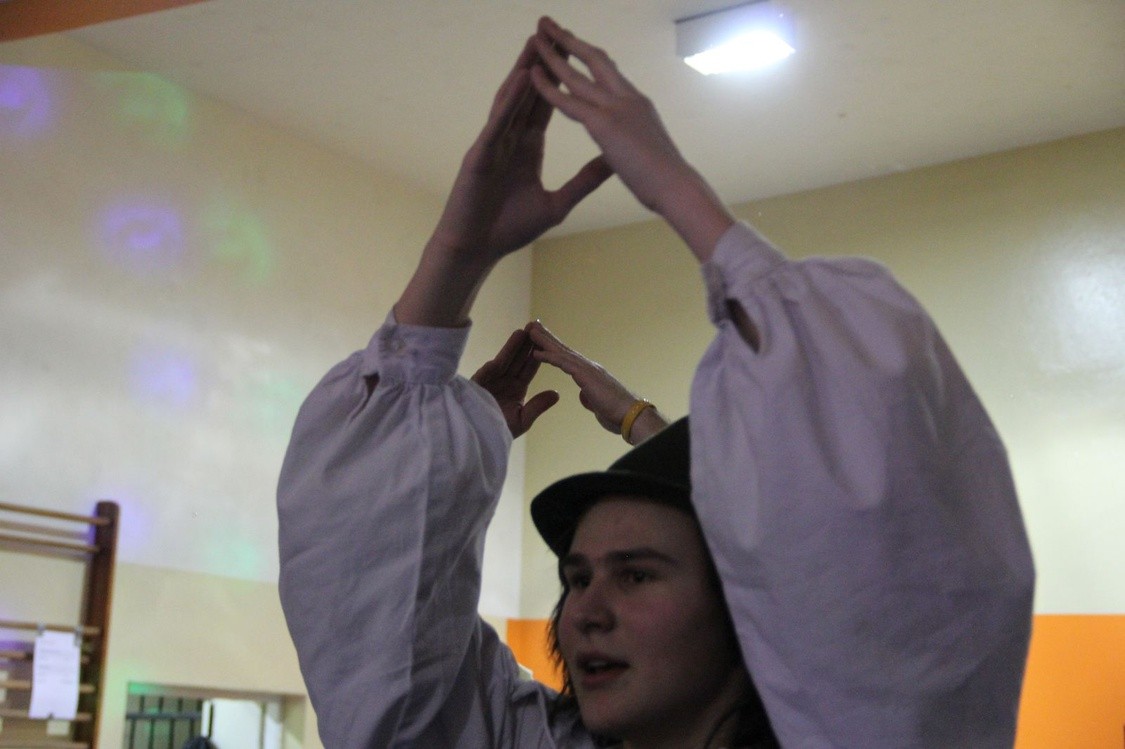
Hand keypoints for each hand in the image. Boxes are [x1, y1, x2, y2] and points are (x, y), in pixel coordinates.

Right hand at [397, 35, 612, 326]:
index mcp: (527, 149)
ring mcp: (493, 145)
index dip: (559, 80)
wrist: (477, 249)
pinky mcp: (480, 156)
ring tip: (535, 45)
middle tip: (553, 34)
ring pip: (510, 102)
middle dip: (541, 65)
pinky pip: (496, 125)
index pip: (546, 107)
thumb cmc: (509, 230)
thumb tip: (611, 164)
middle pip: (528, 95)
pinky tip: (519, 83)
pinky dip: (508, 103)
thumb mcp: (557, 205)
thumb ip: (583, 182)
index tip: (574, 56)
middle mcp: (509, 140)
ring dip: (522, 72)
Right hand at [472, 327, 559, 437]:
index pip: (529, 368)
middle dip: (526, 344)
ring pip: (505, 361)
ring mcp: (491, 381)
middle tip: (536, 326)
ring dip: (514, 347)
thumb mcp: (522, 419)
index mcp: (516, 388)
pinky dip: (498, 362)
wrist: (478, 440)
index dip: (538, 354)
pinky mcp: (478, 385)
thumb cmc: (499, 431)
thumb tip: (557, 394)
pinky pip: (490, 371)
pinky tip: (503, 355)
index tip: (548, 340)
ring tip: (524, 331)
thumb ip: (538, 406)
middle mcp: (504, 381)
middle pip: (518, 359)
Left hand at [526, 320, 666, 442]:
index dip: (554, 348)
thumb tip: (584, 395)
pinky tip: (535, 352)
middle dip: (547, 337)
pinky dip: (549, 356)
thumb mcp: (598, 405)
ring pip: (561, 351)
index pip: (568, 358)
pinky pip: (563, 363)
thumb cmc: (617, 414)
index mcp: (590, 374)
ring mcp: (587, 369)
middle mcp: (588, 367)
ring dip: (544, 341)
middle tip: (532, 324)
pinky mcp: (586, 375)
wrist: (631, 416)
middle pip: (563, 349)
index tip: (541, 339)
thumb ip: (589, 397)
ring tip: (530, 330)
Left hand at [529, 17, 734, 260]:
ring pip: (577, 73)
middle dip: (570, 40)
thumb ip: (637, 146)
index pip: (612, 74)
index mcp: (639, 106)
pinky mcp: (604, 123)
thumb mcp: (650, 155)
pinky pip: (568, 99)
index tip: (576, 45)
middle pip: (595, 60)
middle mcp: (628, 98)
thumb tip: (634, 152)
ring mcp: (616, 108)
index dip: (591, 58)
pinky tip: (532, 72)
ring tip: (536, 32)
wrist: (679, 190)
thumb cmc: (669, 183)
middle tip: (550, 25)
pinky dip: (547, 85)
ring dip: (554, 52)